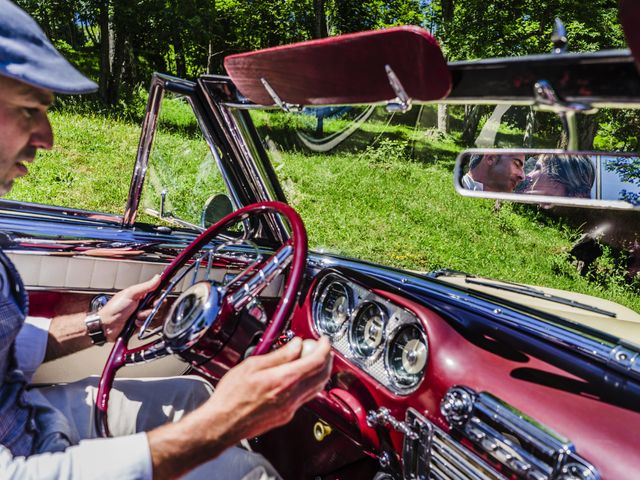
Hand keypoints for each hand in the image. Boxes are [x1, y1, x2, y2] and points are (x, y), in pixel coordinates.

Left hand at [99, 274, 160, 341]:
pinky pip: (150, 323)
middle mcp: (142, 303)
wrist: (107, 326)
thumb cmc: (114, 308)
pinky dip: (143, 323)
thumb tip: (157, 278)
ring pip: (155, 314)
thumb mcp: (130, 294)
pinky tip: (135, 322)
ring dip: (146, 316)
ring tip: (136, 316)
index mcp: (140, 294)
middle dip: (152, 307)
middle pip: (158, 304)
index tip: (164, 293)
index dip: (162, 292)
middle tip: (146, 306)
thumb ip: (146, 286)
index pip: (156, 290)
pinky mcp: (142, 323)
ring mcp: (142, 313)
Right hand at [147, 336, 332, 478]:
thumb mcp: (252, 365)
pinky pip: (305, 397)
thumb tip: (296, 345)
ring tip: (312, 360)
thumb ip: (279, 355)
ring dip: (319, 372)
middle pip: (322, 376)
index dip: (324, 348)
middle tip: (321, 348)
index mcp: (284, 381)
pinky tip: (299, 377)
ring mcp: (290, 409)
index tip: (323, 340)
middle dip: (326, 359)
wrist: (222, 423)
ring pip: (316, 388)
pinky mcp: (286, 416)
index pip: (316, 362)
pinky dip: (309, 384)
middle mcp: (291, 396)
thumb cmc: (231, 396)